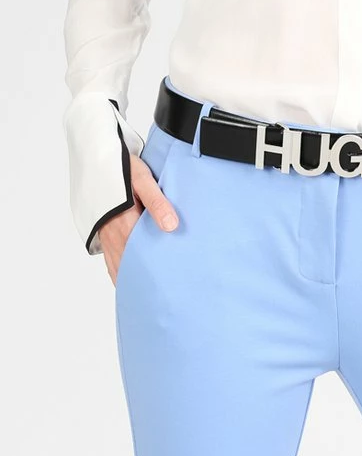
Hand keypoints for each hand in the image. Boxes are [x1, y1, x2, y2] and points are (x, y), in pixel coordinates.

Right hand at [100, 151, 179, 284]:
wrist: (96, 158)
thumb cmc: (122, 168)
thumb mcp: (144, 180)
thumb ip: (157, 203)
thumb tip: (171, 226)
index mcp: (125, 224)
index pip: (143, 256)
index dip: (156, 271)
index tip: (170, 286)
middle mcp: (113, 234)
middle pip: (130, 265)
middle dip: (144, 281)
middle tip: (162, 297)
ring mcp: (106, 235)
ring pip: (118, 266)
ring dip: (130, 279)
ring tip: (146, 296)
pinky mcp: (103, 232)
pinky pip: (110, 259)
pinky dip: (119, 272)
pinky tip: (128, 280)